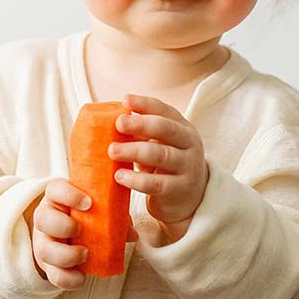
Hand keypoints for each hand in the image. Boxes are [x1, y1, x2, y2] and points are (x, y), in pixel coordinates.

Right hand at [27, 178, 136, 288]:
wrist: (67, 236)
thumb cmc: (84, 218)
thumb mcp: (98, 210)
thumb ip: (114, 217)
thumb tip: (131, 233)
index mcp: (57, 198)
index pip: (55, 189)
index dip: (69, 195)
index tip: (88, 203)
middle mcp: (46, 218)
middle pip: (42, 218)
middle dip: (62, 225)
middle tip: (80, 230)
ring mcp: (44, 242)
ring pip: (44, 249)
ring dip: (65, 255)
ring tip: (85, 254)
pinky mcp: (48, 265)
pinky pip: (53, 274)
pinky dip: (68, 278)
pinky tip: (82, 277)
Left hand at [108, 94, 209, 232]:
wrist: (190, 198)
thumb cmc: (166, 164)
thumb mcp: (159, 144)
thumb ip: (141, 133)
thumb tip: (107, 121)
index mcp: (182, 127)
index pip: (165, 110)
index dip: (145, 104)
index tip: (125, 100)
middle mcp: (189, 144)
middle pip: (166, 129)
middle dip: (141, 124)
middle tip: (118, 123)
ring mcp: (187, 167)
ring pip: (161, 155)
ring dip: (134, 151)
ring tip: (111, 151)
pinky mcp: (180, 189)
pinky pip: (157, 183)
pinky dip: (137, 179)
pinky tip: (119, 176)